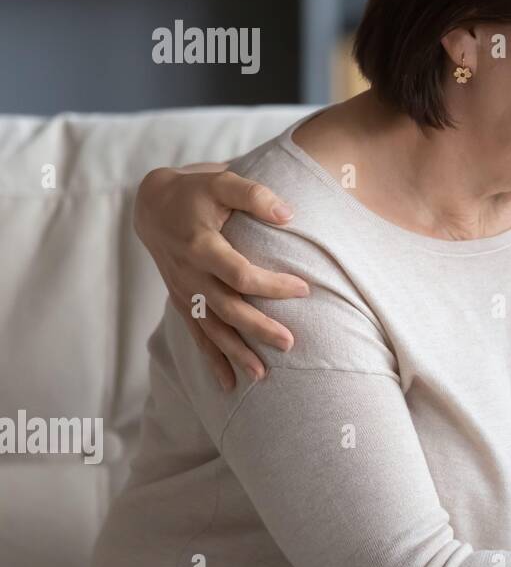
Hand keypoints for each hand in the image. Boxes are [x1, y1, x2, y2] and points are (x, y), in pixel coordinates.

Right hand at [133, 165, 309, 390]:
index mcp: (201, 246)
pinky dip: (212, 360)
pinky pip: (198, 336)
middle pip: (227, 308)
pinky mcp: (184, 302)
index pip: (239, 273)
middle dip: (257, 328)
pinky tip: (228, 384)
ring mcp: (185, 292)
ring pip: (212, 329)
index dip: (270, 284)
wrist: (151, 205)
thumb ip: (255, 195)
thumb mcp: (222, 181)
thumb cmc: (196, 191)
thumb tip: (289, 214)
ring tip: (262, 376)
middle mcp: (190, 275)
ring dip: (236, 353)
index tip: (303, 288)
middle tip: (289, 344)